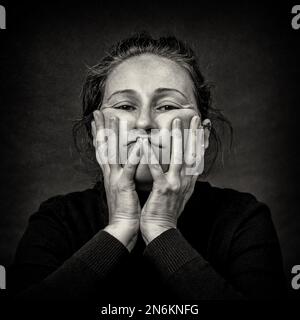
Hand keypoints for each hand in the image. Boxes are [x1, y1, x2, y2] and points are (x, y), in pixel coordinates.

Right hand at [92, 110, 142, 250]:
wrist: (123, 228)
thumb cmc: (126, 210)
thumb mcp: (124, 189)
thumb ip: (125, 176)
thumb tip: (126, 167)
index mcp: (111, 174)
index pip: (104, 150)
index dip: (100, 135)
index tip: (96, 121)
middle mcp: (110, 174)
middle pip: (104, 146)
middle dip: (101, 128)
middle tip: (97, 112)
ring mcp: (116, 179)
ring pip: (114, 153)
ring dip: (114, 135)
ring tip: (115, 118)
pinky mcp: (124, 186)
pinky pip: (129, 169)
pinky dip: (133, 157)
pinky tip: (137, 144)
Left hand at [140, 116, 203, 244]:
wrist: (161, 231)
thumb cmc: (166, 212)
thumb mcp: (178, 194)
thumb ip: (181, 179)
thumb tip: (184, 169)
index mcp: (189, 181)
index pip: (198, 157)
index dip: (201, 141)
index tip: (204, 127)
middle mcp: (186, 181)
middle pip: (192, 153)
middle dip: (194, 134)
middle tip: (195, 117)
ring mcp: (176, 184)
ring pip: (179, 157)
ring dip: (178, 138)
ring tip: (175, 122)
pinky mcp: (163, 189)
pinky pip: (158, 170)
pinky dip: (152, 156)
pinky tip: (147, 144)